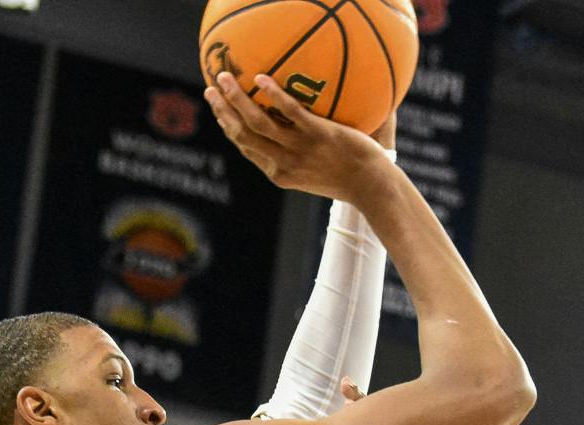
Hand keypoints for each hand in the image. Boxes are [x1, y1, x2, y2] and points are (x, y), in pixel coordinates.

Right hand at [205, 72, 394, 204]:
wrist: (373, 187)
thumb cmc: (350, 180)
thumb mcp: (316, 175)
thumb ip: (300, 157)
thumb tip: (291, 132)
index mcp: (279, 174)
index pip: (246, 149)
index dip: (229, 129)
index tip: (220, 112)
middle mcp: (283, 164)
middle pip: (243, 135)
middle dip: (222, 112)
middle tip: (210, 91)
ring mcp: (300, 150)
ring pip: (257, 123)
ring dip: (236, 100)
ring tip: (224, 79)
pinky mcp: (318, 135)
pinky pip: (290, 112)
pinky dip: (272, 95)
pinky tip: (261, 78)